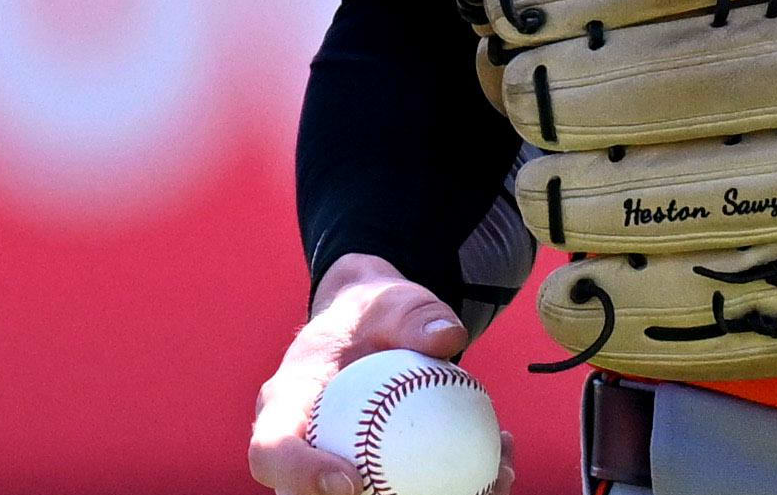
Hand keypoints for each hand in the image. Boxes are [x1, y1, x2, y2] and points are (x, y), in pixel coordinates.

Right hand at [247, 254, 513, 494]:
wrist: (376, 327)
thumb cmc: (374, 313)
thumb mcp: (391, 299)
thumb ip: (414, 314)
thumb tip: (447, 338)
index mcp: (285, 406)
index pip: (272, 451)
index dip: (300, 476)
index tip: (350, 481)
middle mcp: (302, 450)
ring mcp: (334, 470)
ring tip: (492, 480)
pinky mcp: (376, 478)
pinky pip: (410, 490)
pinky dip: (459, 486)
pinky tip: (504, 463)